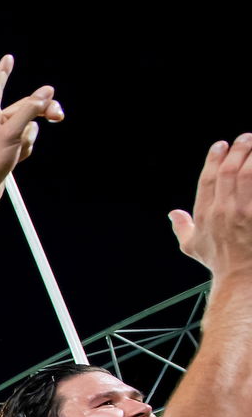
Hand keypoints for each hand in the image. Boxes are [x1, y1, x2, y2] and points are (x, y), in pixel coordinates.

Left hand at [0, 55, 63, 210]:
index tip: (8, 58)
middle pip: (23, 107)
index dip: (3, 72)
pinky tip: (16, 160)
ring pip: (27, 127)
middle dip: (41, 111)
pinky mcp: (5, 150)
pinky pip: (24, 142)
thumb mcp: (12, 132)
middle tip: (59, 115)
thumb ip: (30, 110)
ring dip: (28, 138)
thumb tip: (46, 91)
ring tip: (16, 151)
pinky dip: (25, 149)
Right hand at [170, 135, 251, 276]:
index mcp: (204, 215)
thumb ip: (182, 227)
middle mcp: (222, 211)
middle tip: (245, 138)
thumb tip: (173, 214)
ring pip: (246, 175)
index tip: (220, 146)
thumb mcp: (193, 247)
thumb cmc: (220, 263)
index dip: (213, 159)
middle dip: (237, 151)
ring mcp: (242, 213)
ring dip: (250, 156)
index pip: (207, 179)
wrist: (241, 278)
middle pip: (228, 172)